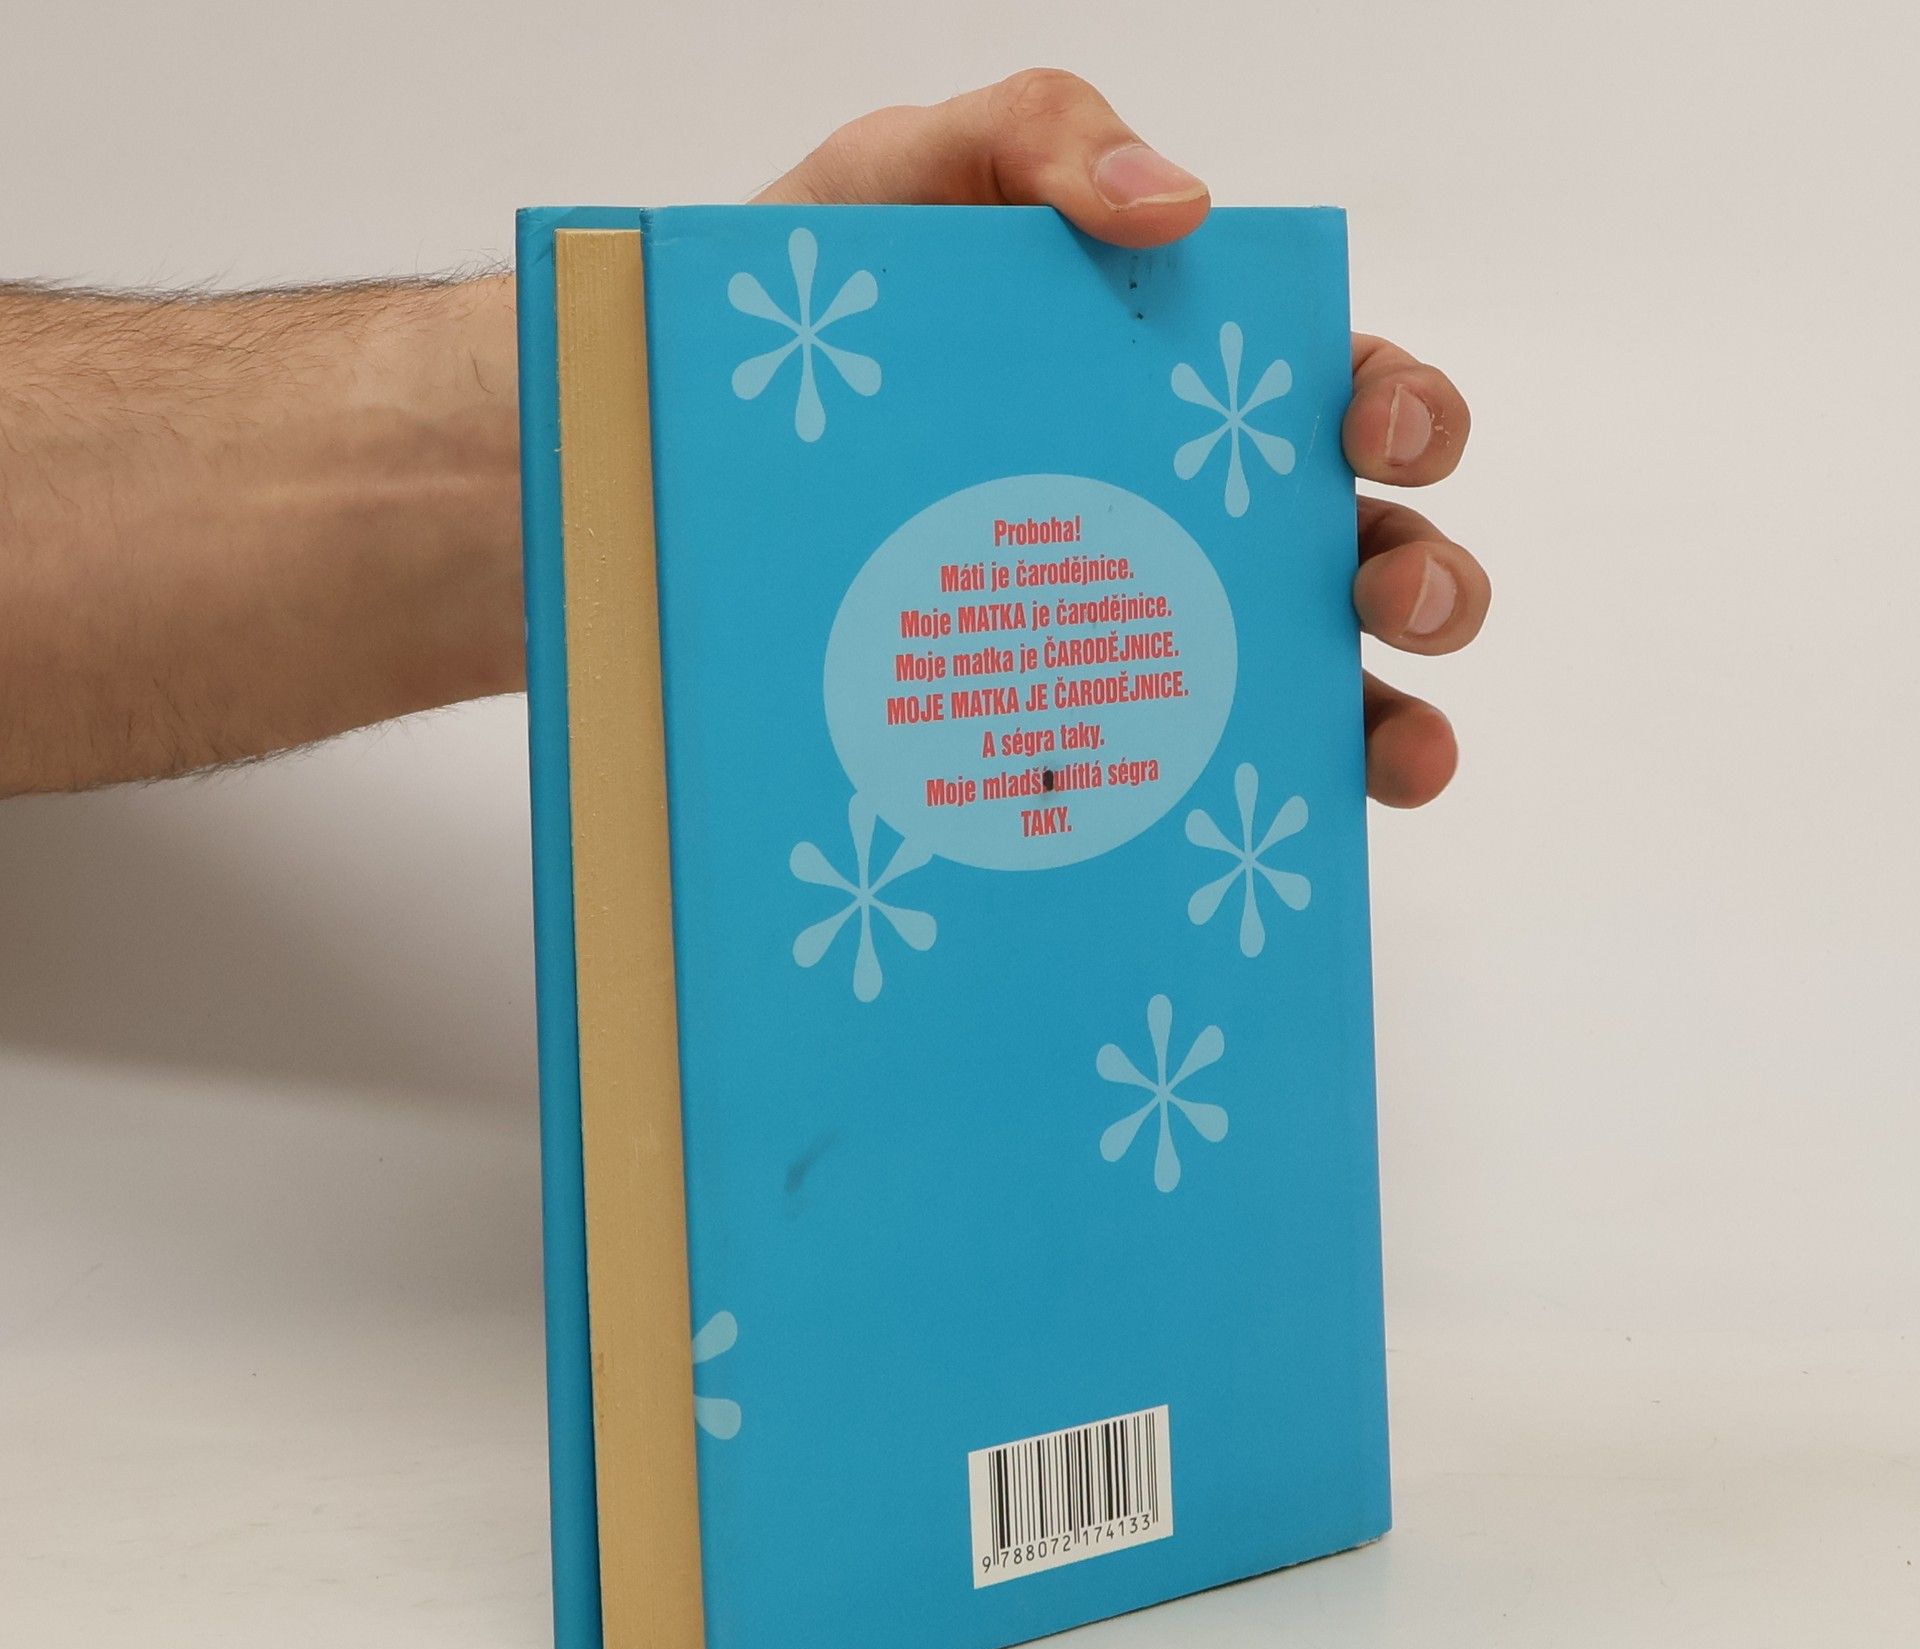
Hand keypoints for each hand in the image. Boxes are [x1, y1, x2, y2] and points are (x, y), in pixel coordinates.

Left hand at [760, 69, 1485, 807]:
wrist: (704, 433)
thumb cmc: (833, 299)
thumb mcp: (917, 177)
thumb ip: (1041, 139)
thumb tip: (1184, 207)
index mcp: (1200, 388)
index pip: (1348, 396)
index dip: (1404, 413)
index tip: (1373, 434)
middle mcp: (1205, 519)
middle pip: (1373, 552)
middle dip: (1426, 578)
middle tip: (1389, 594)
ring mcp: (1152, 634)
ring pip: (1324, 690)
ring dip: (1394, 721)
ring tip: (1400, 753)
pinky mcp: (1085, 725)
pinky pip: (1202, 782)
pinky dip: (1270, 807)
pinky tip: (1273, 829)